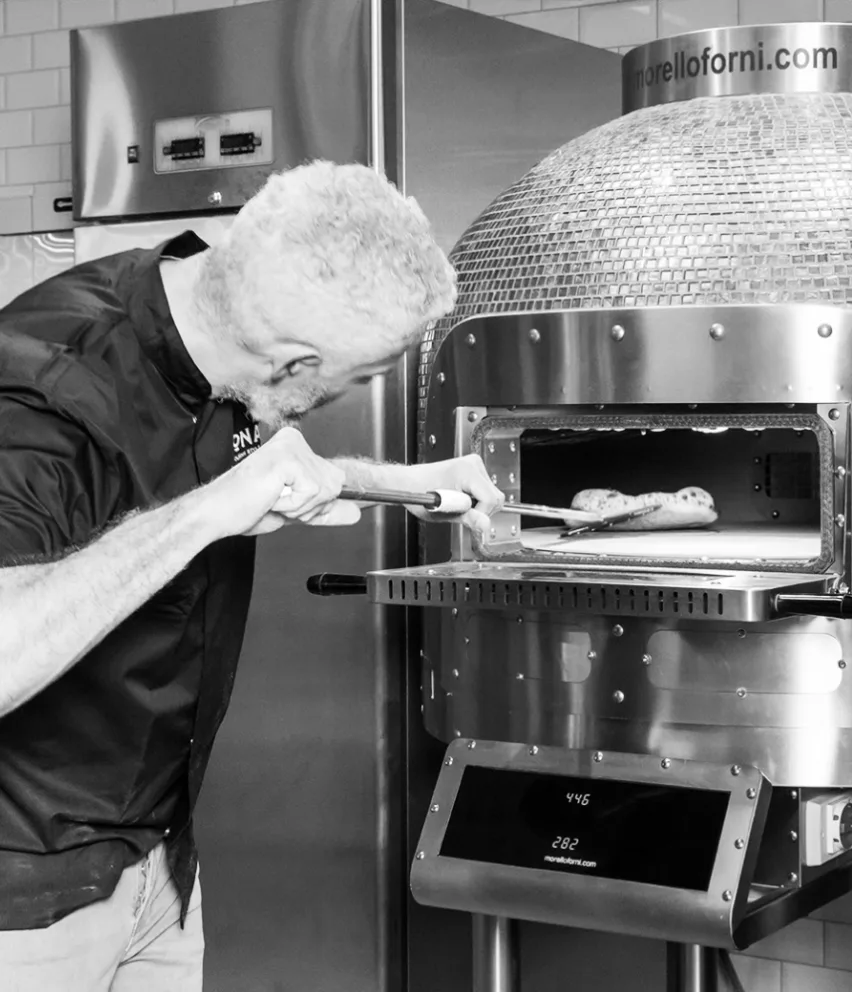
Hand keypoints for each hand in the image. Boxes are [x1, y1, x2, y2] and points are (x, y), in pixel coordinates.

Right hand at [195, 427, 360, 538]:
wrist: (219, 513)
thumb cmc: (246, 507)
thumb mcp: (296, 511)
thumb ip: (326, 509)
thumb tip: (356, 512)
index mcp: (296, 447)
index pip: (335, 477)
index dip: (323, 501)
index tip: (305, 502)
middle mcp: (295, 441)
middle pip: (335, 484)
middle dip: (310, 506)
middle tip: (277, 502)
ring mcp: (292, 447)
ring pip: (326, 490)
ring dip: (299, 507)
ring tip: (272, 499)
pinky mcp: (289, 459)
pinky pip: (313, 492)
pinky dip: (293, 505)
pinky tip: (270, 496)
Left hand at [406, 455, 503, 539]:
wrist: (408, 482)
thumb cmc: (418, 492)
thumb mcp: (442, 511)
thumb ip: (467, 518)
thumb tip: (485, 526)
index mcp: (466, 471)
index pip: (491, 499)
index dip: (481, 514)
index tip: (467, 519)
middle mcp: (473, 464)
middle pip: (496, 497)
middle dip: (481, 511)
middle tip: (460, 512)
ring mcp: (474, 465)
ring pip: (493, 495)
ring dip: (479, 506)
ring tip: (457, 504)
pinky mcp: (474, 469)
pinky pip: (486, 491)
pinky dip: (476, 500)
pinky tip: (461, 499)